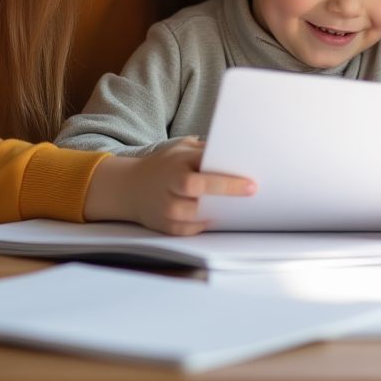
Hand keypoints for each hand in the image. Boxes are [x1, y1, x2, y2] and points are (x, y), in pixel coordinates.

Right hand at [83, 137, 255, 234]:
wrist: (129, 187)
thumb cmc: (164, 165)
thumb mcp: (180, 149)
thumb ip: (204, 151)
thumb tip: (234, 151)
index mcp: (175, 168)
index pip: (203, 175)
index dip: (228, 182)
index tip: (251, 185)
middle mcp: (169, 190)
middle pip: (198, 195)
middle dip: (226, 193)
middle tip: (251, 192)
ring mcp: (166, 212)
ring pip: (195, 217)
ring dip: (219, 212)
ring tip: (240, 207)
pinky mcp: (166, 228)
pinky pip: (190, 231)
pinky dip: (206, 225)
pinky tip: (220, 217)